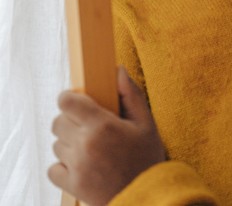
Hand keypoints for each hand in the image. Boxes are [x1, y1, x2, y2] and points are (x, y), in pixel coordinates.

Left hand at [49, 66, 166, 205]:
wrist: (146, 196)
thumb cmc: (147, 157)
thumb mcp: (146, 122)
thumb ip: (131, 94)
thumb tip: (118, 70)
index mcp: (103, 125)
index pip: (67, 102)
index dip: (69, 98)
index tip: (77, 100)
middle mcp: (85, 144)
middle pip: (58, 122)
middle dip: (70, 120)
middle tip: (88, 124)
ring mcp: (77, 166)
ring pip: (56, 144)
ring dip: (69, 142)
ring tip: (90, 146)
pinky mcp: (72, 185)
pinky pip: (53, 168)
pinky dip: (63, 165)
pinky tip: (81, 163)